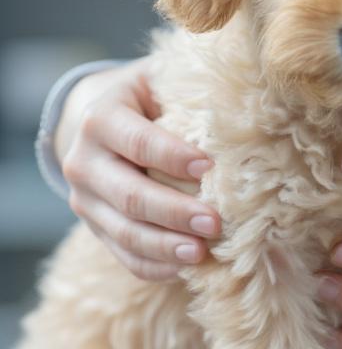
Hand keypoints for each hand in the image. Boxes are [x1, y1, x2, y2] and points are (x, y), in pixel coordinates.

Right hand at [57, 57, 220, 280]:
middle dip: (174, 212)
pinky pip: (122, 255)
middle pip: (129, 194)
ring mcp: (84, 199)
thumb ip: (192, 88)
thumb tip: (251, 100)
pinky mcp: (95, 227)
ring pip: (123, 231)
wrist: (101, 118)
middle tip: (215, 223)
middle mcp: (83, 161)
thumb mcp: (161, 79)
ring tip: (201, 253)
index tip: (209, 167)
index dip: (172, 156)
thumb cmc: (151, 96)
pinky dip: (154, 265)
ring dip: (165, 246)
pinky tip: (186, 269)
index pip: (137, 142)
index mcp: (101, 118)